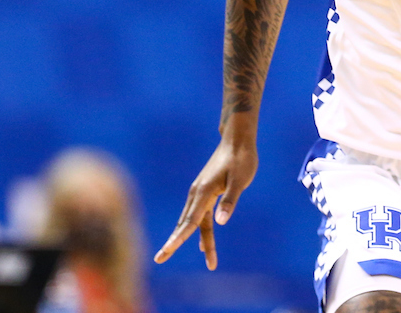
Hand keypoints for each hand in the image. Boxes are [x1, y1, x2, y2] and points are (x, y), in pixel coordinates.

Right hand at [153, 138, 257, 269]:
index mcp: (204, 192)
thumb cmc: (241, 159)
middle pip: (187, 224)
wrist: (237, 140)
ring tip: (206, 260)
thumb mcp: (240, 180)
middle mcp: (197, 194)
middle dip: (175, 243)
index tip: (166, 251)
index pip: (190, 221)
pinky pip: (199, 215)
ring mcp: (200, 192)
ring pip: (194, 221)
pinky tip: (201, 242)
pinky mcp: (205, 191)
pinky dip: (198, 229)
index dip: (178, 238)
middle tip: (159, 260)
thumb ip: (230, 201)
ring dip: (195, 240)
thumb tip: (221, 222)